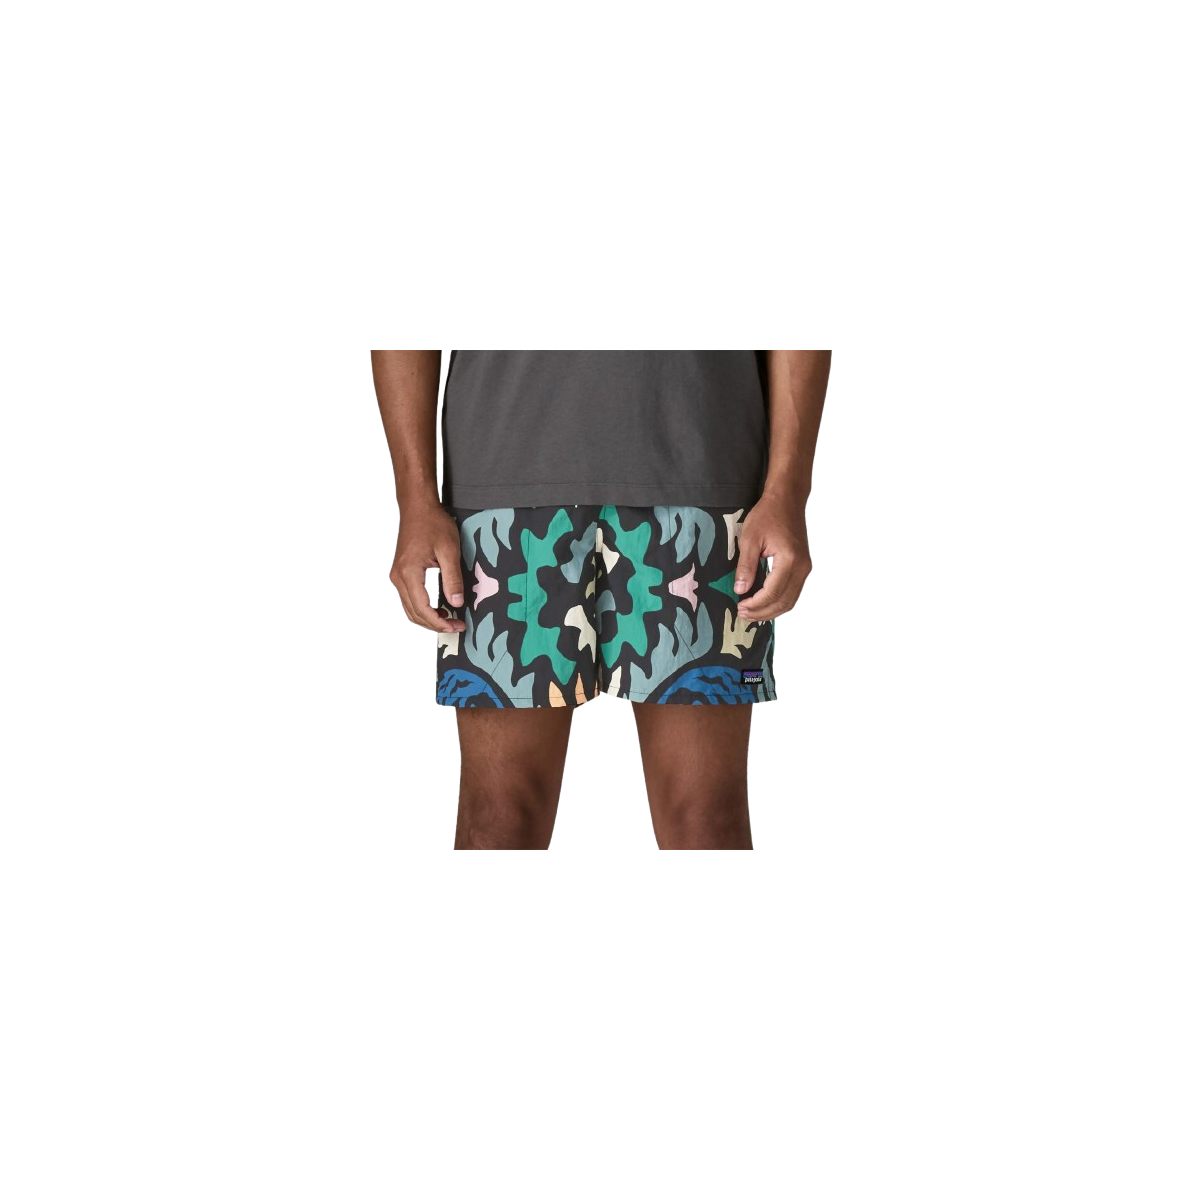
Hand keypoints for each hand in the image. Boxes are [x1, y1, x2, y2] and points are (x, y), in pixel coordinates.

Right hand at [389, 504, 466, 633]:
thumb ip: (453, 579)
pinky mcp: (400, 573)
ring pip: (410, 608)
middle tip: (457, 626)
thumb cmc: (433, 523)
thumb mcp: (450, 550)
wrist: (417, 507)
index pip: (422, 609)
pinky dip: (422, 608)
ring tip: (449, 620)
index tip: (456, 626)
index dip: (439, 622)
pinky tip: (439, 608)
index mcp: (409, 573)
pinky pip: (409, 598)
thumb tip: (456, 603)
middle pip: (414, 613)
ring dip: (428, 618)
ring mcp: (397, 576)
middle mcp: (398, 577)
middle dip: (435, 624)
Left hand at [733, 495, 812, 621]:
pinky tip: (764, 604)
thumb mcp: (750, 539)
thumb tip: (740, 590)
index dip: (755, 605)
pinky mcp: (804, 568)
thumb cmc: (768, 515)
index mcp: (790, 560)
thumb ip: (745, 566)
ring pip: (791, 601)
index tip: (739, 607)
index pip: (772, 593)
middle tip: (742, 615)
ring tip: (752, 613)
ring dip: (771, 611)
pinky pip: (793, 593)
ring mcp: (806, 569)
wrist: (787, 500)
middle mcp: (802, 568)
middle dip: (762, 612)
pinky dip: (779, 602)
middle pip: (784, 602)